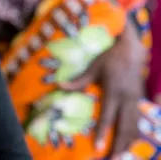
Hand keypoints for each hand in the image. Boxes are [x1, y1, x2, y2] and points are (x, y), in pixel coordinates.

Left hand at [61, 21, 144, 154]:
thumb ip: (78, 80)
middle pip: (125, 127)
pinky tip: (131, 144)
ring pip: (134, 127)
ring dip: (129, 143)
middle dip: (119, 145)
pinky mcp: (140, 101)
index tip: (98, 147)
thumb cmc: (109, 59)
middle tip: (113, 159)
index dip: (102, 132)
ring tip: (122, 156)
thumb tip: (60, 85)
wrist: (131, 50)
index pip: (108, 117)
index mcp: (113, 92)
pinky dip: (136, 134)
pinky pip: (140, 122)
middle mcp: (127, 100)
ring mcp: (136, 101)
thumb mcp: (93, 68)